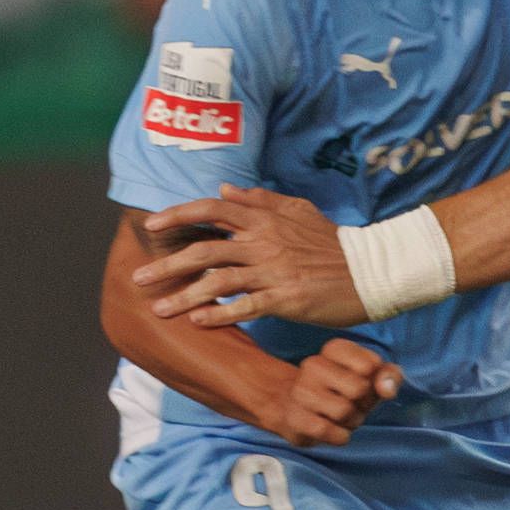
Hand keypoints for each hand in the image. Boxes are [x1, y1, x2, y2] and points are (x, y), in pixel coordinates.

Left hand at [131, 185, 370, 326]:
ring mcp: (273, 271)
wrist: (369, 270)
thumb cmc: (332, 242)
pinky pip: (245, 306)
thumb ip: (259, 199)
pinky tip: (197, 322)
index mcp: (264, 219)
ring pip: (217, 281)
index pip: (211, 209)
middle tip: (139, 278)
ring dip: (183, 295)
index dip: (178, 215)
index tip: (151, 225)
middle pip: (204, 249)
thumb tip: (224, 188)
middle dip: (167, 264)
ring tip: (159, 310)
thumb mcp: (297, 210)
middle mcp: (263, 242)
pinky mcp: (285, 298)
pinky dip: (219, 315)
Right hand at [268, 337, 403, 449]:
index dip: (375, 382)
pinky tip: (332, 430)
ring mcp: (301, 390)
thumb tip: (387, 388)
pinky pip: (327, 430)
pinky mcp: (294, 416)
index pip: (371, 365)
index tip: (363, 384)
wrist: (295, 407)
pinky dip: (338, 436)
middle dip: (363, 404)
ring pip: (344, 411)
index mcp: (334, 349)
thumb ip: (389, 376)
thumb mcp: (371, 378)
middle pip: (359, 389)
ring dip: (351, 421)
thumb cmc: (341, 391)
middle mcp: (314, 364)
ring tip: (341, 417)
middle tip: (353, 404)